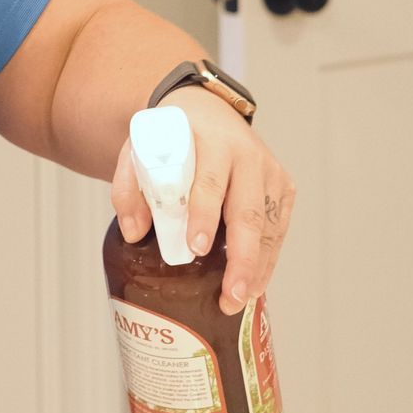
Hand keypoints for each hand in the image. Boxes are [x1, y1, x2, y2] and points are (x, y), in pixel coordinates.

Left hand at [113, 89, 295, 314]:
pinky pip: (278, 229)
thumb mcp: (140, 149)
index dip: (204, 216)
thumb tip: (133, 233)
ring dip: (256, 268)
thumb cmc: (173, 138)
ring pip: (268, 227)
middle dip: (240, 259)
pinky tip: (254, 284)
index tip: (195, 247)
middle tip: (230, 295)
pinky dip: (267, 259)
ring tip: (239, 300)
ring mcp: (271, 172)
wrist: (208, 112)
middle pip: (248, 213)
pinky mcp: (283, 188)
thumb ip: (128, 187)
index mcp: (212, 142)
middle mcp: (248, 156)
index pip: (210, 182)